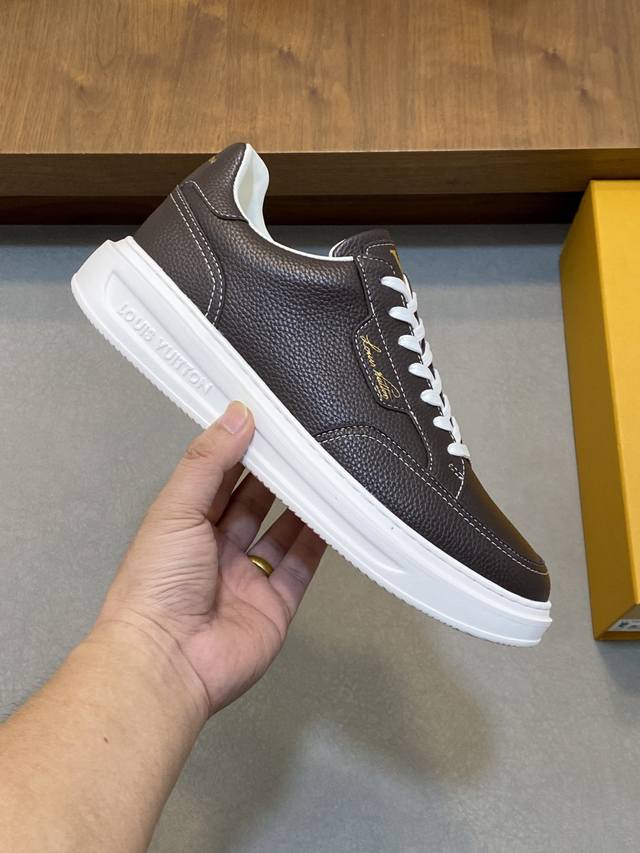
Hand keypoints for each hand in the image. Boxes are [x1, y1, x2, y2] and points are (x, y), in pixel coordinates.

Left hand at [96, 401, 325, 716]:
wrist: (167, 661)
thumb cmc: (158, 580)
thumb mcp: (176, 509)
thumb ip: (208, 462)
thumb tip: (237, 414)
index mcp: (186, 524)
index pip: (220, 477)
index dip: (243, 449)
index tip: (271, 419)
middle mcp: (217, 548)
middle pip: (254, 502)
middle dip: (278, 474)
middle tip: (308, 441)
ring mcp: (248, 577)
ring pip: (282, 532)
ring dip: (302, 504)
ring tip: (327, 470)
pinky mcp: (276, 604)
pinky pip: (301, 566)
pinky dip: (319, 541)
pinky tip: (335, 513)